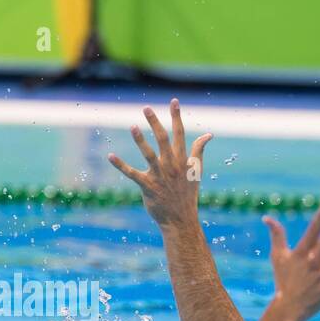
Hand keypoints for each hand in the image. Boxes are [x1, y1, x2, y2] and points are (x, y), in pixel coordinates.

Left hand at [107, 98, 212, 228]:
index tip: (173, 101)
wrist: (181, 218)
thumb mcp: (196, 171)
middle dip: (155, 123)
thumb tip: (209, 134)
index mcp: (182, 159)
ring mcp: (159, 175)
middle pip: (163, 139)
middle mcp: (171, 165)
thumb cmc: (187, 194)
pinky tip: (110, 156)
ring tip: (132, 127)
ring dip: (140, 140)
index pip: (180, 134)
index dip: (176, 117)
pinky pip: (132, 173)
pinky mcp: (148, 186)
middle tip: (146, 108)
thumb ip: (199, 150)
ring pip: (149, 154)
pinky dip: (120, 165)